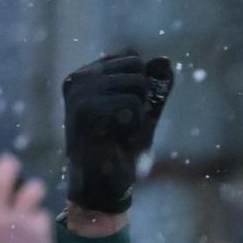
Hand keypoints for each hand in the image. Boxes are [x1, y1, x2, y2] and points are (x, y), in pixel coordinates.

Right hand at [0, 154, 52, 242]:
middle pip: (5, 171)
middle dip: (9, 167)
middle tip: (11, 169)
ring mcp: (20, 221)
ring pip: (33, 188)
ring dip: (32, 193)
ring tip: (31, 202)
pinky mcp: (40, 232)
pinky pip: (43, 215)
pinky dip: (40, 223)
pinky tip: (36, 234)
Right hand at [62, 50, 173, 213]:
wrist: (103, 185)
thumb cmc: (122, 149)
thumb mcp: (144, 112)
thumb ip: (155, 87)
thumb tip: (165, 61)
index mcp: (86, 75)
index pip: (131, 56)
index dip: (143, 86)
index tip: (127, 113)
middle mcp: (77, 79)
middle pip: (136, 64)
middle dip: (143, 96)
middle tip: (126, 124)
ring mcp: (78, 93)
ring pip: (137, 82)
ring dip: (140, 112)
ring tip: (121, 131)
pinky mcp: (85, 109)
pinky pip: (132, 102)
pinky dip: (136, 124)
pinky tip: (118, 139)